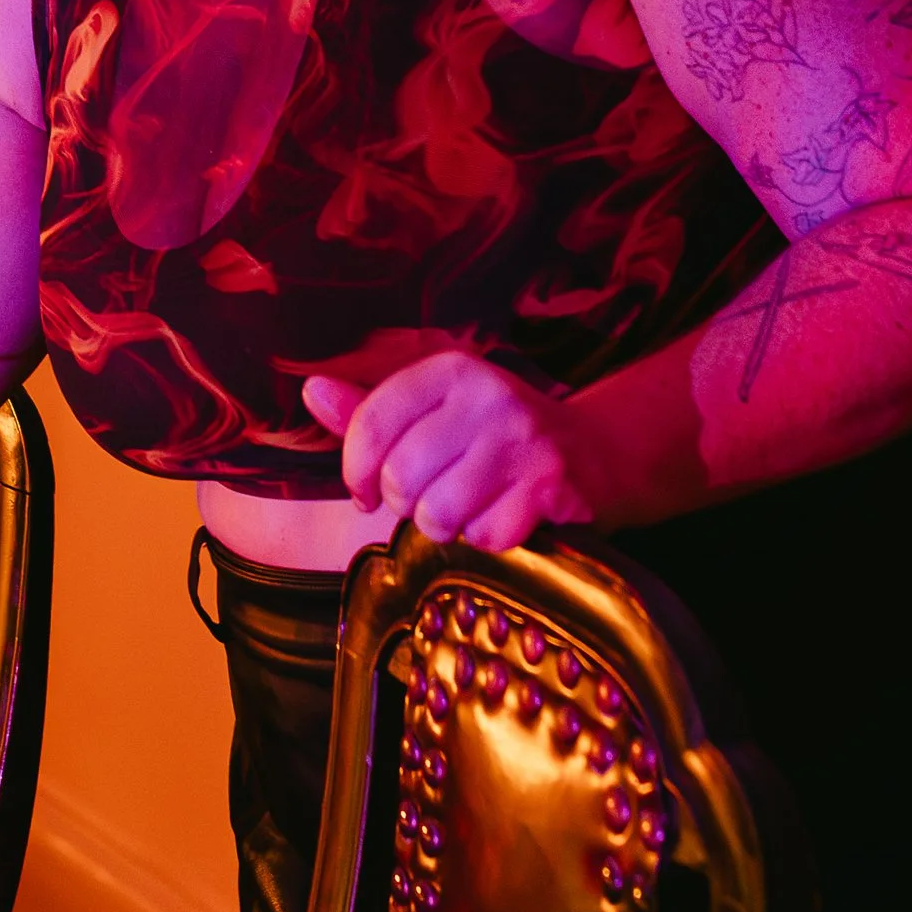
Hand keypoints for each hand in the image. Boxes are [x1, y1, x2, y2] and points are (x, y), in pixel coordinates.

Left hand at [302, 351, 596, 553]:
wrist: (600, 454)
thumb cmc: (499, 438)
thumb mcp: (437, 412)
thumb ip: (373, 410)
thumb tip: (311, 390)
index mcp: (449, 371)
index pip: (370, 424)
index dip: (354, 472)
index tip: (363, 493)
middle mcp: (487, 396)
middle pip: (399, 479)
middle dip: (407, 505)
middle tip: (433, 498)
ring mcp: (523, 439)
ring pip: (438, 515)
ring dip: (448, 527)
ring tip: (470, 507)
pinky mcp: (552, 484)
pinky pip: (485, 537)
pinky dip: (489, 541)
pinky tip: (506, 516)